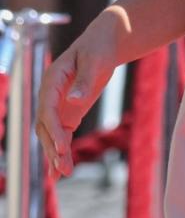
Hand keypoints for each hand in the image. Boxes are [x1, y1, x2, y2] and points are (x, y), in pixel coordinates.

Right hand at [36, 13, 123, 177]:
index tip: (62, 145)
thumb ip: (84, 80)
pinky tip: (62, 169)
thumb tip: (74, 100)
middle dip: (52, 148)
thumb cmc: (99, 47)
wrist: (105, 41)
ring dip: (55, 154)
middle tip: (62, 168)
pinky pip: (62, 134)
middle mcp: (50, 95)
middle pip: (45, 126)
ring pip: (51, 134)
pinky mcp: (69, 111)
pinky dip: (61, 150)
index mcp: (52, 80)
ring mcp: (58, 105)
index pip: (48, 109)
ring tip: (62, 175)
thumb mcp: (96, 60)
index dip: (53, 128)